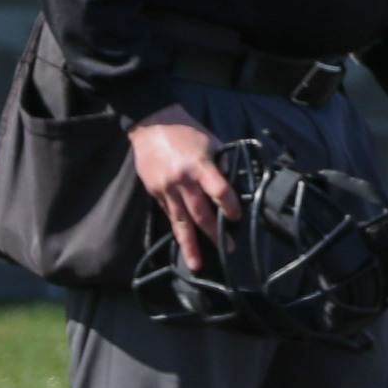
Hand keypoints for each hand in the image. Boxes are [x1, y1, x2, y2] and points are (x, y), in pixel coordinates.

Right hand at [128, 104, 241, 271]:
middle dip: (215, 233)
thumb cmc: (186, 131)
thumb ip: (222, 164)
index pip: (219, 192)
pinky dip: (178, 228)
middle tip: (228, 249)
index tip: (236, 216)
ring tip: (197, 264)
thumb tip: (234, 185)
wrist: (151, 124)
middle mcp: (183, 180)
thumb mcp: (211, 142)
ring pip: (181, 221)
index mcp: (200, 166)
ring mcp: (167, 188)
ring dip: (190, 244)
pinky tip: (185, 242)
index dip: (230, 206)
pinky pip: (169, 214)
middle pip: (201, 213)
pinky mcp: (155, 191)